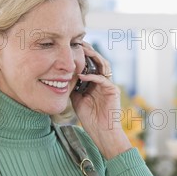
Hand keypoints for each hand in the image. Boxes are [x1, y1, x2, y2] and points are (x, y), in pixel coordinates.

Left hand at [70, 42, 131, 158]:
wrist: (102, 132)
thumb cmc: (90, 119)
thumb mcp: (77, 100)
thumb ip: (73, 87)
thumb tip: (63, 76)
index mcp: (95, 82)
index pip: (90, 63)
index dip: (82, 55)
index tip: (71, 47)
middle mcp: (103, 81)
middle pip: (97, 60)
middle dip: (88, 51)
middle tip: (77, 43)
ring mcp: (109, 85)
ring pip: (103, 65)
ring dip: (92, 58)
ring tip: (81, 52)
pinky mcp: (113, 91)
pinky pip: (102, 79)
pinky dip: (92, 76)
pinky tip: (81, 75)